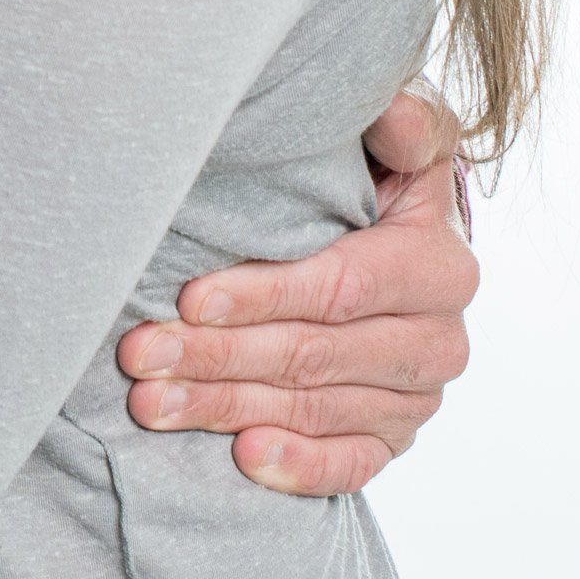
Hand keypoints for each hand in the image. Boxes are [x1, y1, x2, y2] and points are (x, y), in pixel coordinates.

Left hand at [117, 87, 476, 496]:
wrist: (397, 234)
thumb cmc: (375, 172)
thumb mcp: (397, 139)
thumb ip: (404, 124)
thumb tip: (394, 113)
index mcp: (439, 263)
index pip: (339, 288)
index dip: (263, 295)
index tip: (189, 297)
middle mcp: (438, 338)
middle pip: (312, 355)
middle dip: (218, 356)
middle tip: (139, 356)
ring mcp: (418, 394)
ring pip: (313, 408)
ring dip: (227, 407)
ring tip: (151, 402)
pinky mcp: (395, 434)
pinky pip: (351, 463)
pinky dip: (299, 465)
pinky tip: (244, 458)